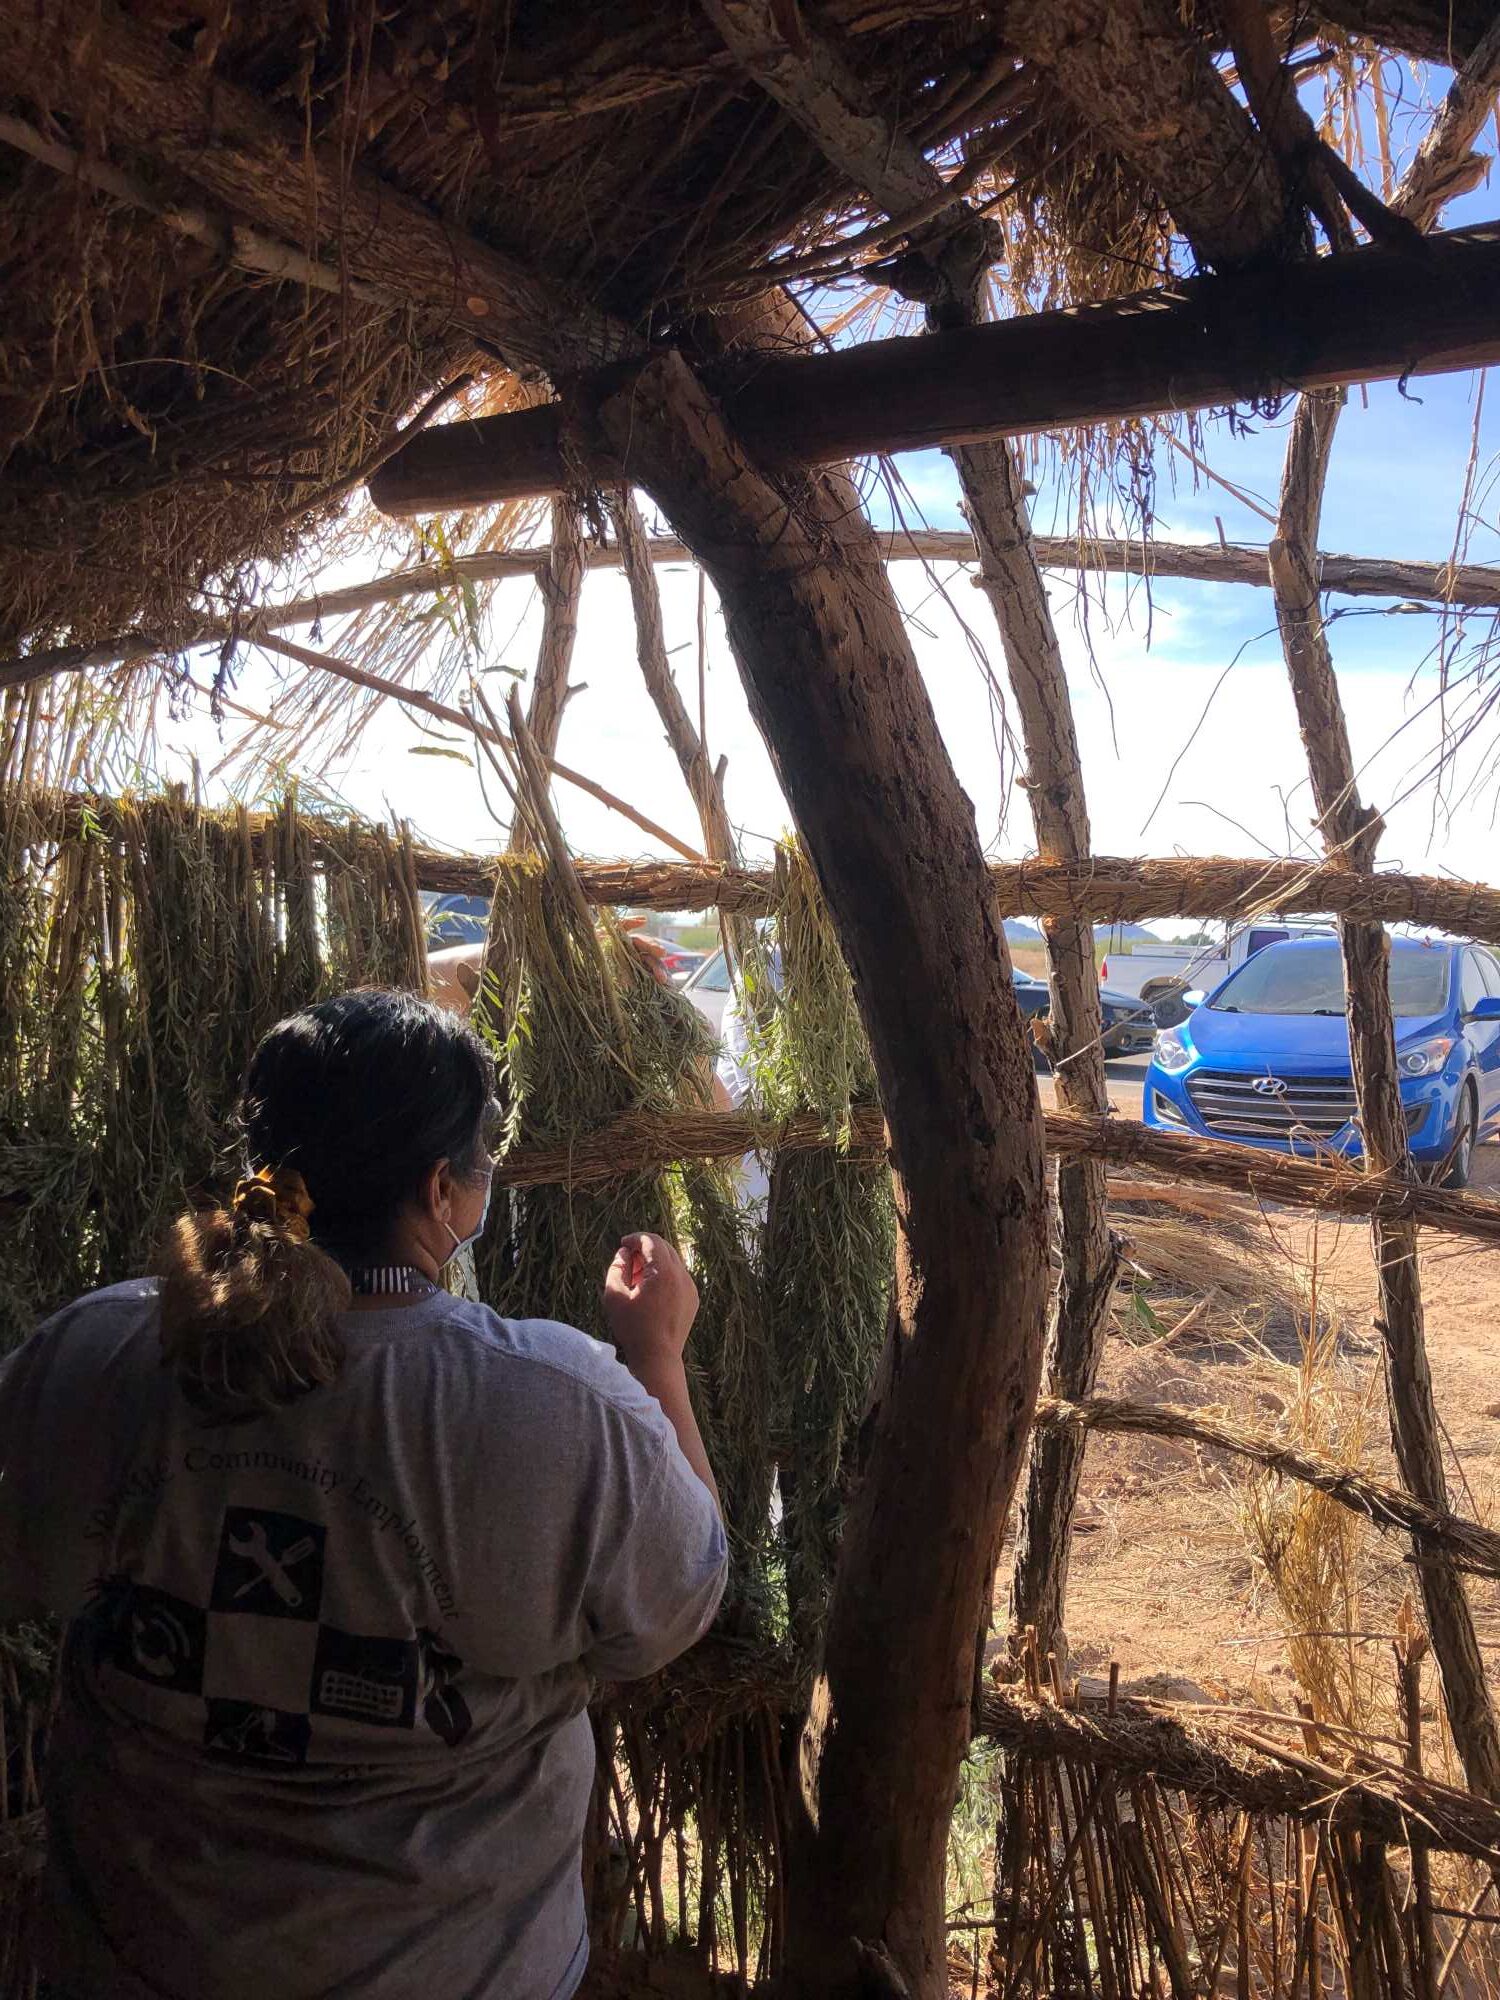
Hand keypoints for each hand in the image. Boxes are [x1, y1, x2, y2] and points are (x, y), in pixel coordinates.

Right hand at [602, 1232, 698, 1366]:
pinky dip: (664, 1275)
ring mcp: (690, 1287)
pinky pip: (678, 1276)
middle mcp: (682, 1276)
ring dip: (654, 1262)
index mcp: (664, 1272)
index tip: (622, 1245)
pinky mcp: (693, 1298)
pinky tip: (650, 1293)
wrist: (658, 1359)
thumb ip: (616, 1268)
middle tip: (627, 1262)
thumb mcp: (614, 1296)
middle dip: (644, 1249)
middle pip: (664, 1247)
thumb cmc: (633, 1329)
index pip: (652, 1241)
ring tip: (636, 1280)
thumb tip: (624, 1253)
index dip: (635, 1238)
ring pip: (672, 1261)